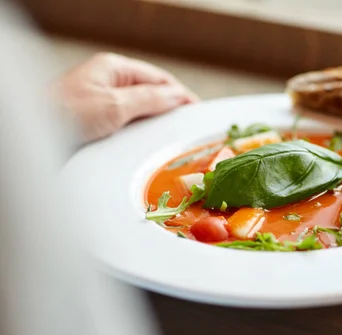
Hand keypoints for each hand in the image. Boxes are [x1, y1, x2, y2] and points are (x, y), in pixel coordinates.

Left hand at [54, 52, 198, 141]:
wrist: (32, 136)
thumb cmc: (61, 114)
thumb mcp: (113, 106)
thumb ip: (148, 100)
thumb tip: (176, 97)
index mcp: (113, 69)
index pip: (159, 79)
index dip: (180, 95)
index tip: (196, 110)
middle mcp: (108, 83)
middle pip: (151, 94)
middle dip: (170, 109)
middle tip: (188, 126)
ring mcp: (102, 102)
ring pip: (140, 111)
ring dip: (154, 124)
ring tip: (170, 137)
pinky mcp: (97, 122)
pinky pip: (127, 125)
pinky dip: (140, 134)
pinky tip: (146, 144)